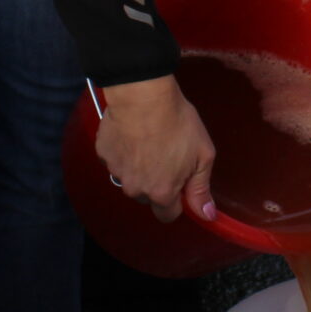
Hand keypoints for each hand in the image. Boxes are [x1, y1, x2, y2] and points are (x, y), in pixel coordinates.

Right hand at [95, 75, 216, 222]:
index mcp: (161, 193)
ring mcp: (116, 172)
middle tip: (166, 155)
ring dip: (139, 168)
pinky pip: (116, 160)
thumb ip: (201, 188)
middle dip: (157, 183)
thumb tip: (206, 216)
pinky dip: (124, 152)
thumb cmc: (178, 123)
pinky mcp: (103, 154)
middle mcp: (136, 189)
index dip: (177, 201)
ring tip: (149, 141)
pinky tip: (134, 133)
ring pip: (131, 178)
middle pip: (148, 197)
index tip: (181, 181)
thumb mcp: (202, 156)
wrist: (144, 96)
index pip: (168, 215)